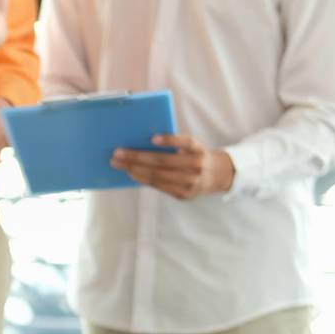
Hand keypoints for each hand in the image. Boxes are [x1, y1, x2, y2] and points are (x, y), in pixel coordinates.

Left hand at [111, 134, 234, 199]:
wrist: (216, 176)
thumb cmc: (195, 156)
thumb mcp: (192, 147)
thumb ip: (175, 145)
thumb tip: (142, 143)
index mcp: (199, 150)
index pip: (186, 143)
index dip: (170, 140)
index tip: (152, 138)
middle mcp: (197, 167)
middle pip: (163, 161)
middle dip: (137, 157)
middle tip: (118, 152)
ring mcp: (190, 183)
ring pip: (157, 176)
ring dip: (134, 169)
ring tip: (119, 164)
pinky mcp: (183, 195)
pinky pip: (159, 186)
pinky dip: (143, 179)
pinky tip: (131, 174)